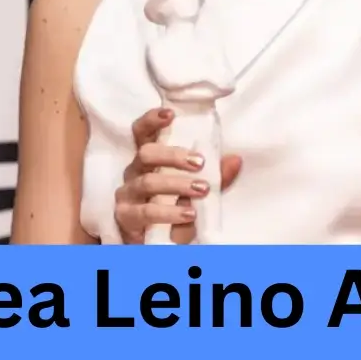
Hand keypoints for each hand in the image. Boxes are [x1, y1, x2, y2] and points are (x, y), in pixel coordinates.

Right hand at [114, 107, 242, 244]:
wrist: (159, 245)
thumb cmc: (176, 208)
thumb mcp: (199, 191)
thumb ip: (216, 176)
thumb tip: (235, 160)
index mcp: (149, 159)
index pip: (142, 132)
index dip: (151, 120)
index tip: (170, 114)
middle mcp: (134, 172)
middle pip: (145, 153)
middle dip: (173, 155)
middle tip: (199, 161)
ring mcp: (127, 194)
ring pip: (147, 182)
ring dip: (177, 184)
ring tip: (201, 189)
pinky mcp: (125, 217)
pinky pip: (146, 212)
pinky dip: (170, 212)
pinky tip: (189, 214)